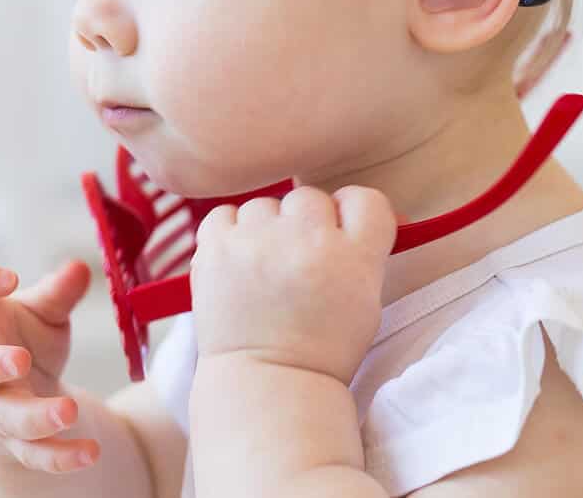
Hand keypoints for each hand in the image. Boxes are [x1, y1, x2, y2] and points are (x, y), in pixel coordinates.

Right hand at [0, 260, 97, 473]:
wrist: (8, 394)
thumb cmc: (20, 338)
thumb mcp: (41, 311)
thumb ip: (59, 292)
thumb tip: (81, 268)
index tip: (10, 277)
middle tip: (20, 359)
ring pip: (8, 418)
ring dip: (37, 418)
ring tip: (69, 411)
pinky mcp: (14, 442)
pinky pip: (34, 455)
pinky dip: (62, 456)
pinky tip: (90, 452)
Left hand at [190, 185, 394, 382]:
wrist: (267, 384)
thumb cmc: (321, 348)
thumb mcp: (365, 301)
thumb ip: (363, 251)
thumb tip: (352, 208)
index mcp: (354, 256)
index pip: (364, 199)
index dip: (351, 215)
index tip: (341, 235)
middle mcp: (307, 240)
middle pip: (311, 198)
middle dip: (306, 225)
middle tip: (297, 263)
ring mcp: (258, 242)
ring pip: (265, 206)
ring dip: (266, 230)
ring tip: (263, 271)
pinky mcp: (217, 247)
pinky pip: (225, 213)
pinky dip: (230, 233)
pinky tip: (237, 263)